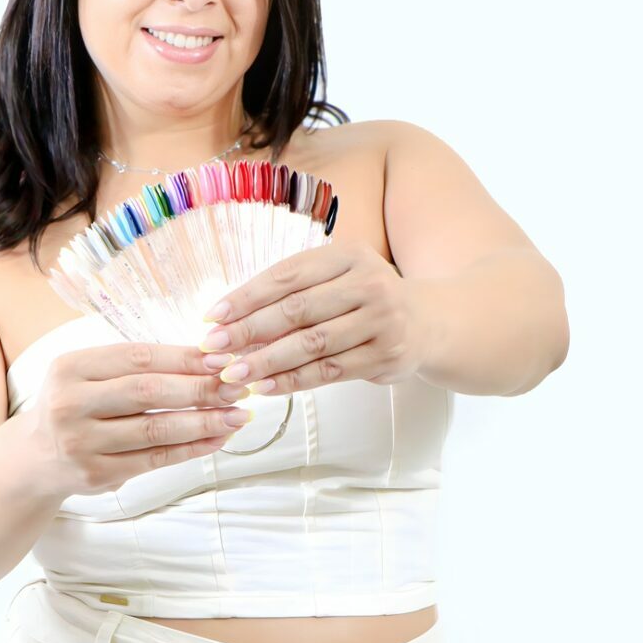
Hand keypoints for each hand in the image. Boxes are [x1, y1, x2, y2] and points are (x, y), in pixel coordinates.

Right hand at [30, 342, 254, 495]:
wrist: (36, 457)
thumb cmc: (77, 405)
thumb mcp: (90, 375)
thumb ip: (138, 367)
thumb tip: (209, 360)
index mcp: (70, 367)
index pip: (137, 357)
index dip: (183, 357)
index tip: (222, 358)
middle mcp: (70, 404)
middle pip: (148, 392)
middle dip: (199, 388)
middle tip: (238, 387)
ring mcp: (81, 443)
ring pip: (155, 430)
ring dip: (203, 422)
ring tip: (237, 415)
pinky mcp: (97, 474)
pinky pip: (154, 460)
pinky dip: (191, 449)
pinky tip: (217, 439)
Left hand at [197, 241, 429, 392]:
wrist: (430, 322)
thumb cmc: (367, 298)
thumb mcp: (338, 278)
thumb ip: (295, 292)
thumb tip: (232, 319)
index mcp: (349, 255)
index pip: (287, 275)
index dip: (246, 297)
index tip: (212, 317)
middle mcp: (369, 283)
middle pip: (296, 310)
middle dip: (249, 331)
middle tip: (214, 349)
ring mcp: (381, 321)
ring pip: (311, 345)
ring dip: (266, 362)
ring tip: (232, 374)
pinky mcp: (385, 355)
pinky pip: (329, 371)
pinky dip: (293, 381)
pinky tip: (265, 387)